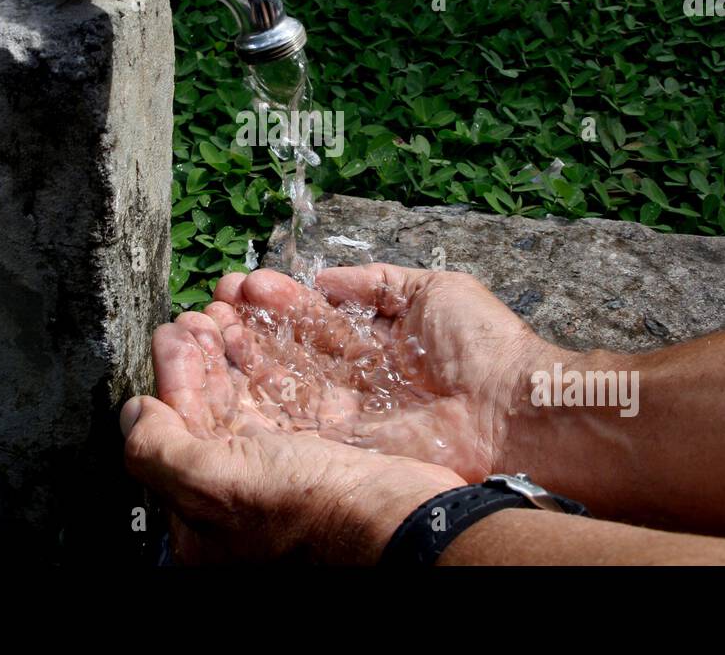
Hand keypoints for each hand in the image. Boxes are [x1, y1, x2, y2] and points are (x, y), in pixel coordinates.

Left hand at [121, 314, 464, 563]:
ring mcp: (281, 476)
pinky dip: (273, 365)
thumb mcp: (212, 485)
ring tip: (227, 312)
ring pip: (246, 401)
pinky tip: (268, 335)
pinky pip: (285, 402)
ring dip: (233, 354)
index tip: (173, 334)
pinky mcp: (318, 456)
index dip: (173, 379)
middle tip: (198, 316)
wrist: (399, 520)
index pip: (175, 435)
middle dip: (201, 359)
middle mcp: (239, 497)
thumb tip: (133, 415)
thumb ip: (160, 449)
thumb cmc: (310, 511)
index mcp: (205, 518)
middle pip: (209, 413)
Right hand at [203, 265, 565, 479]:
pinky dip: (260, 397)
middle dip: (252, 325)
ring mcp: (350, 413)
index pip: (317, 319)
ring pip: (285, 383)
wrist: (513, 407)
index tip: (247, 283)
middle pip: (292, 350)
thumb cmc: (485, 344)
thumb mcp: (431, 289)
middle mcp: (358, 377)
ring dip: (247, 356)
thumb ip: (376, 282)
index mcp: (377, 340)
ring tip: (211, 326)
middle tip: (216, 302)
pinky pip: (295, 421)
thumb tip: (325, 279)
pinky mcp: (348, 445)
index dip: (281, 301)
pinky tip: (230, 369)